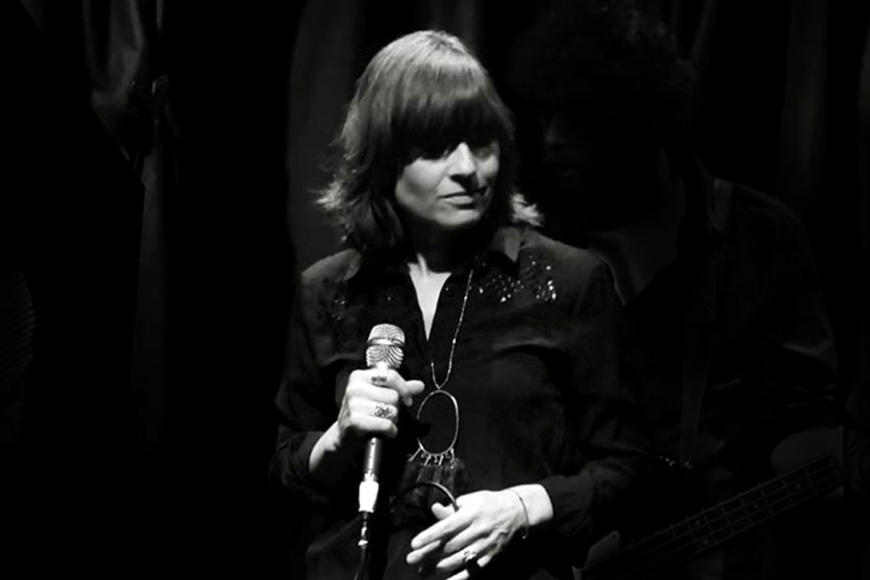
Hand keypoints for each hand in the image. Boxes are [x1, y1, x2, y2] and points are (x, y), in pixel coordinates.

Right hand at [336, 368, 424, 447]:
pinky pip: (386, 424)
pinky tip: (384, 431)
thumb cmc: (362, 413)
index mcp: (359, 376)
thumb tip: (419, 385)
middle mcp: (355, 388)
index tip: (407, 399)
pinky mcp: (355, 421)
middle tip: (385, 413)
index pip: (391, 376)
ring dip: (392, 420)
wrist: (343, 435)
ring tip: (381, 422)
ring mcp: (354, 404)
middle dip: (395, 408)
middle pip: (393, 396)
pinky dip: (390, 431)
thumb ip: (399, 389)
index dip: (404, 389)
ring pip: (391, 410)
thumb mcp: (378, 396)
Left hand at [406, 489, 526, 578]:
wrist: (517, 512)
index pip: (447, 527)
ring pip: (459, 559)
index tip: (414, 543)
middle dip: (428, 554)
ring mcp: (484, 545)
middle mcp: (478, 531)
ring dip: (438, 567)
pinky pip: (473, 570)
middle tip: (411, 559)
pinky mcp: (490, 556)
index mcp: (471, 514)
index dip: (430, 536)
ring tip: (423, 570)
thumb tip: (435, 509)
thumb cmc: (489, 503)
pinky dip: (459, 578)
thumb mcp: (471, 500)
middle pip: (449, 546)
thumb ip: (452, 508)